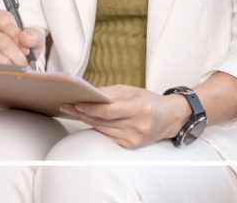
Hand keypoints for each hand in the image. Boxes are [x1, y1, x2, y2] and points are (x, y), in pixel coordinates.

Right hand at [0, 9, 44, 65]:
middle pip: (2, 43)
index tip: (26, 48)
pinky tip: (7, 70)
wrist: (14, 52)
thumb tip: (25, 39)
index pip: (5, 23)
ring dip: (10, 66)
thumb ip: (33, 35)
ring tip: (17, 67)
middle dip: (17, 56)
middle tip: (25, 63)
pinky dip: (1, 72)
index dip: (17, 37)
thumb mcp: (33, 36)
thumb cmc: (23, 41)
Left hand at [59, 85, 189, 148]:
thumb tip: (87, 93)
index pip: (108, 111)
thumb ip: (109, 93)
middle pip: (102, 121)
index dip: (89, 108)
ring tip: (73, 111)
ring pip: (103, 129)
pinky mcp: (131, 146)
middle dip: (82, 113)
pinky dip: (98, 127)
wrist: (170, 118)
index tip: (74, 103)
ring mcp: (134, 138)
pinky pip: (108, 135)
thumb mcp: (131, 90)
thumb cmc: (148, 100)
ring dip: (87, 120)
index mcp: (139, 108)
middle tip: (67, 106)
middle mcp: (137, 126)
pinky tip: (88, 120)